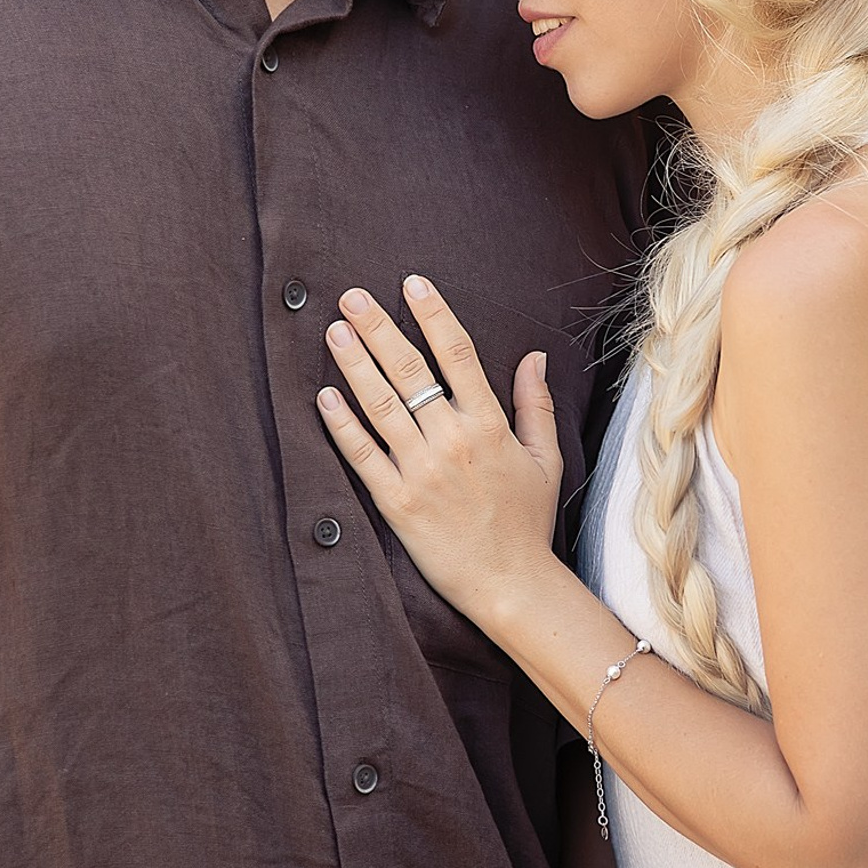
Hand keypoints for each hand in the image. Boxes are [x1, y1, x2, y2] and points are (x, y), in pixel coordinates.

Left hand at [317, 276, 565, 633]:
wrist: (510, 584)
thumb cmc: (527, 521)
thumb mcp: (545, 459)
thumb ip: (536, 404)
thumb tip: (534, 356)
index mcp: (489, 425)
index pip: (458, 353)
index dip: (433, 313)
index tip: (412, 283)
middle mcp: (453, 441)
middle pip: (410, 370)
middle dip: (379, 327)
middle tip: (352, 296)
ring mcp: (421, 471)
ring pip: (380, 405)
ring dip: (354, 364)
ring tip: (334, 331)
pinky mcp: (396, 502)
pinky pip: (362, 455)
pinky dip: (341, 424)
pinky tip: (323, 396)